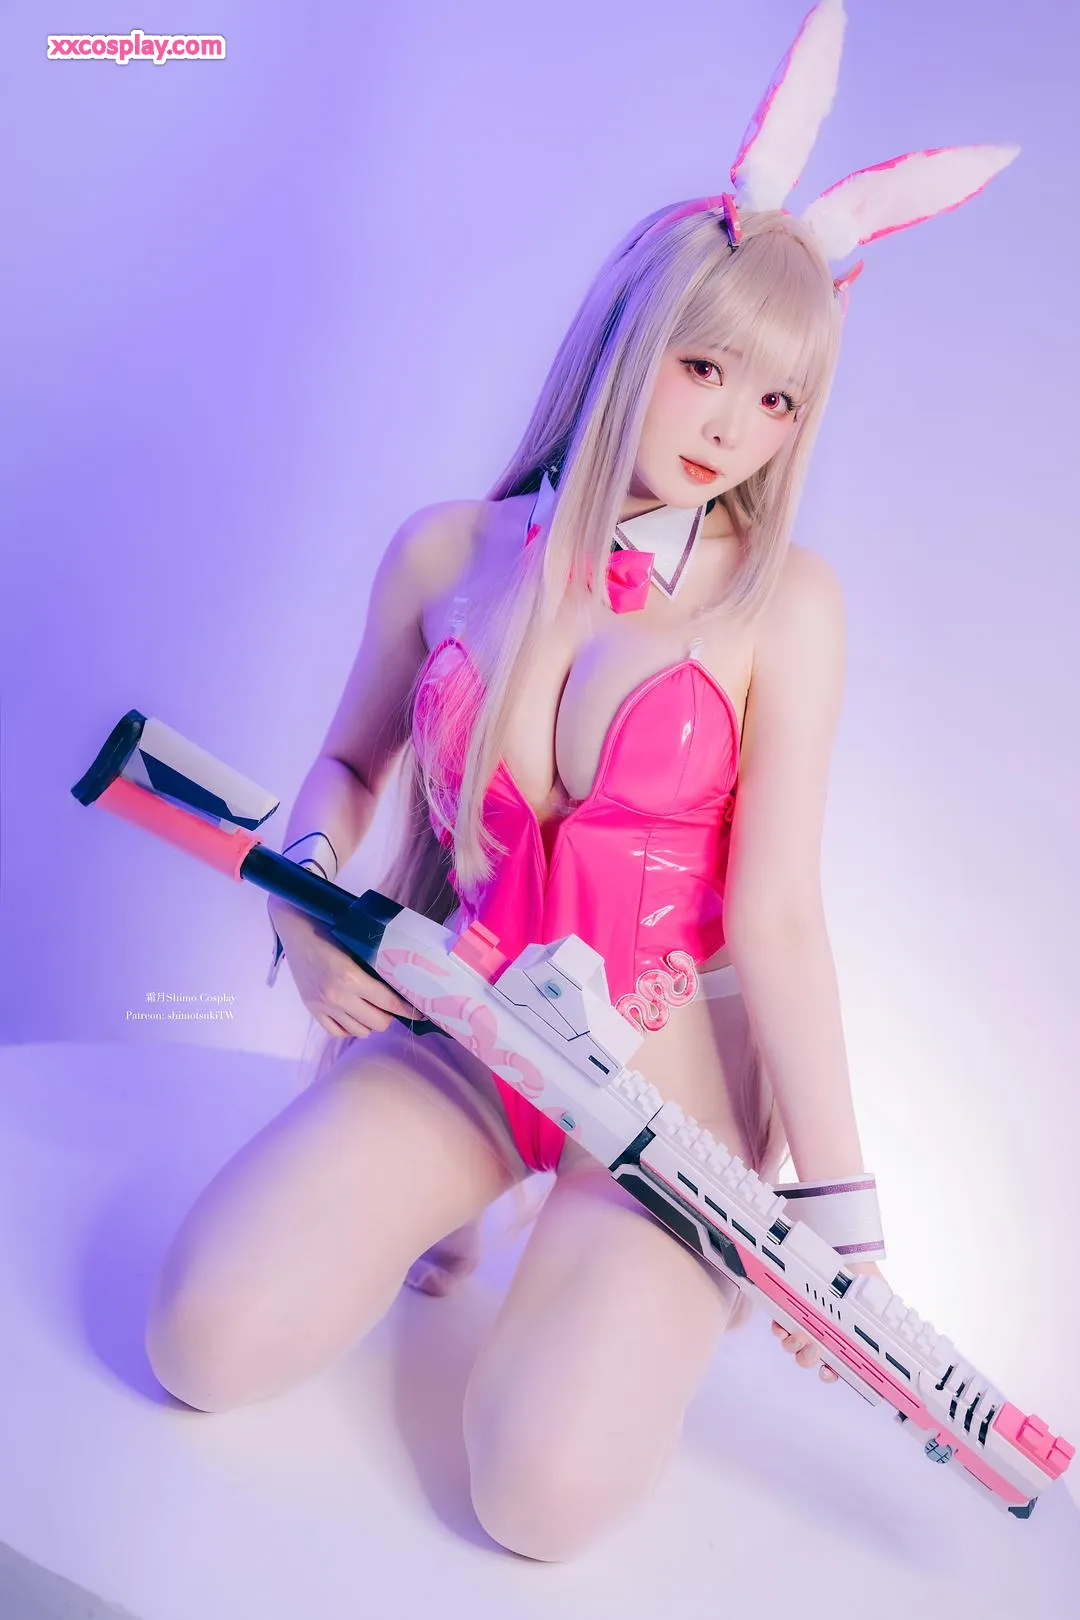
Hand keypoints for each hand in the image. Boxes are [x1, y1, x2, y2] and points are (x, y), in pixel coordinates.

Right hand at [267, 898, 418, 1037]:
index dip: (408, 1010)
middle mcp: (338, 997)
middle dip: (390, 1016)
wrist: (296, 929)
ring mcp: (323, 1005)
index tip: (419, 1013)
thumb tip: (402, 984)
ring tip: (373, 1010)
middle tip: (394, 1007)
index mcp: (352, 978)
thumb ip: (376, 968)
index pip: (389, 1002)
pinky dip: (349, 1027)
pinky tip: (354, 1016)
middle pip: (377, 1023)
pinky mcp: (312, 1009)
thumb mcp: (357, 947)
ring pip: (359, 1031)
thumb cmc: (331, 931)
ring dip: (370, 1023)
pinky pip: (336, 1032)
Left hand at [770, 1260, 889, 1382]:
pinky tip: (781, 1325)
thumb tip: (891, 1334)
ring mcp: (804, 1323)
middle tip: (814, 1349)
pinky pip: (779, 1324)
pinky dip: (778, 1327)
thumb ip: (882, 1320)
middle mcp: (821, 1334)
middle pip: (808, 1358)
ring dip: (792, 1345)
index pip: (834, 1366)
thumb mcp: (878, 1301)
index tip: (828, 1372)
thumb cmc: (862, 1280)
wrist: (846, 1255)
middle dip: (807, 1358)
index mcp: (841, 1340)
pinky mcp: (789, 1308)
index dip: (829, 1374)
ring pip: (792, 1345)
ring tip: (798, 1335)